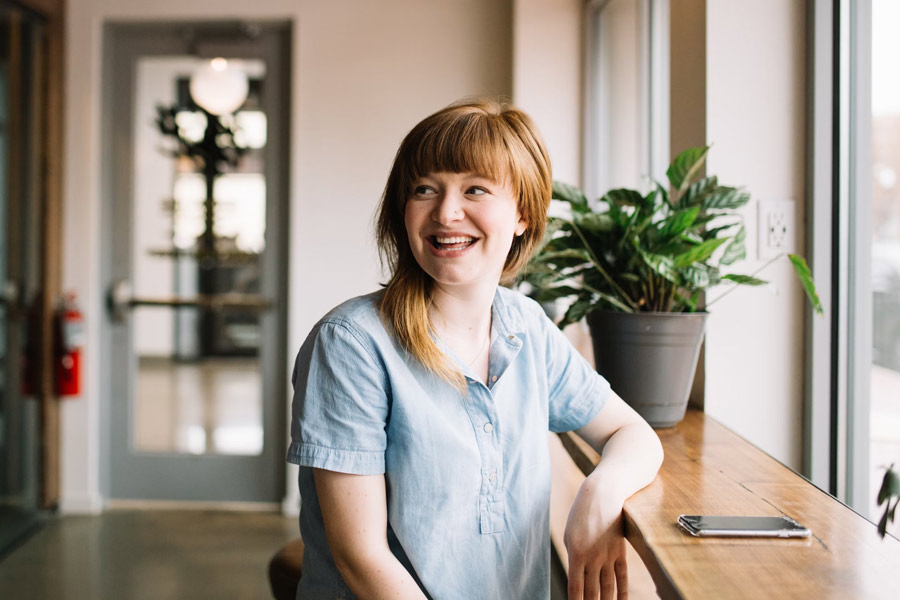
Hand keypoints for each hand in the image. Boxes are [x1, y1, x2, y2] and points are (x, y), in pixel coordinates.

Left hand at [563, 480, 627, 599]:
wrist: (602, 494)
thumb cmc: (581, 514)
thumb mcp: (569, 534)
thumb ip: (573, 556)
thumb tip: (576, 576)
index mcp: (576, 554)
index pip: (575, 588)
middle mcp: (593, 557)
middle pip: (592, 592)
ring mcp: (608, 555)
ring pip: (608, 588)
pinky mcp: (620, 551)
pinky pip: (622, 576)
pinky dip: (622, 592)